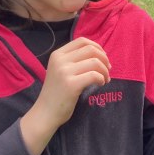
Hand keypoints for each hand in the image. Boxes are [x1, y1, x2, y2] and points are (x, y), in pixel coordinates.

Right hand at [20, 37, 110, 154]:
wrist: (45, 113)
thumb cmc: (57, 92)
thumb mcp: (61, 70)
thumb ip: (75, 60)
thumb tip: (100, 54)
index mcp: (57, 54)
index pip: (82, 41)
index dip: (97, 47)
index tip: (103, 58)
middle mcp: (60, 60)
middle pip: (91, 49)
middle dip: (104, 58)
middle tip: (108, 70)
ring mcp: (64, 72)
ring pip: (95, 62)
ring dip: (105, 70)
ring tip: (105, 79)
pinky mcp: (71, 84)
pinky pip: (95, 75)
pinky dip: (102, 78)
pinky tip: (100, 84)